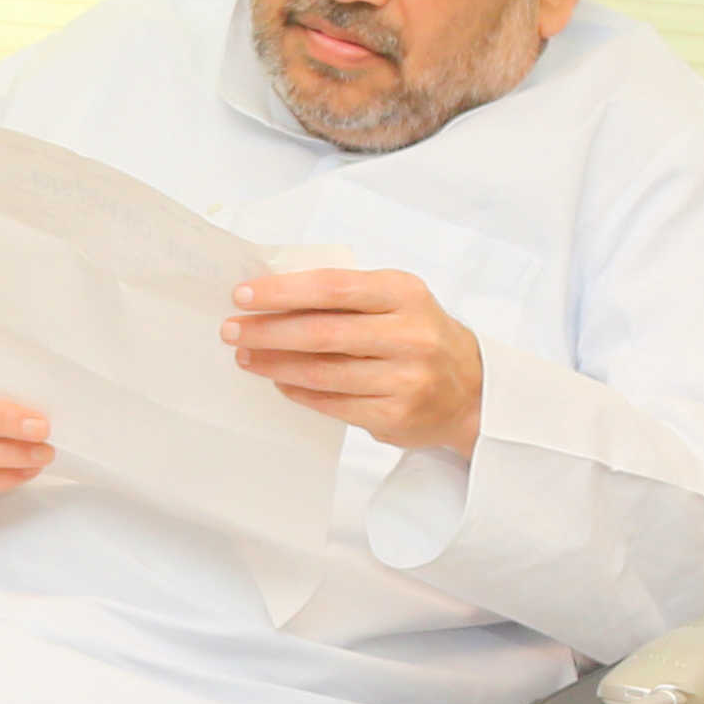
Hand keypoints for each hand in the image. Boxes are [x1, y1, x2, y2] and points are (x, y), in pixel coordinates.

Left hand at [223, 268, 482, 455]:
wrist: (472, 391)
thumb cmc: (419, 336)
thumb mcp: (396, 300)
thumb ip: (346, 295)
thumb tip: (272, 295)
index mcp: (404, 293)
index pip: (333, 288)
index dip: (283, 292)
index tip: (243, 295)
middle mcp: (409, 334)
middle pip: (322, 332)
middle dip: (268, 331)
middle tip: (231, 330)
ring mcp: (405, 378)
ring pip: (322, 372)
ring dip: (275, 364)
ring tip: (245, 356)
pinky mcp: (395, 415)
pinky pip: (332, 403)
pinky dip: (298, 391)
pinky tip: (278, 380)